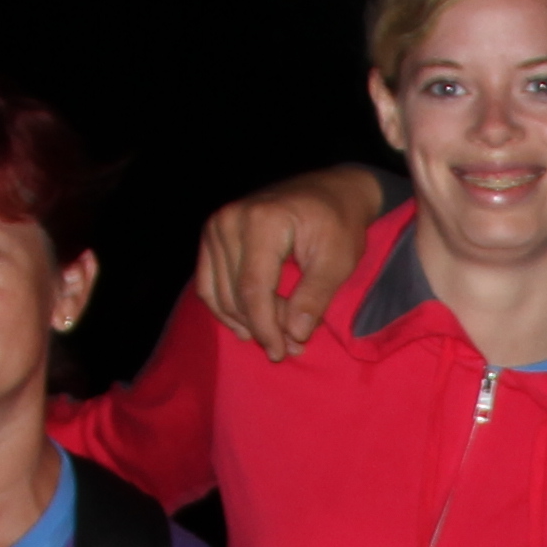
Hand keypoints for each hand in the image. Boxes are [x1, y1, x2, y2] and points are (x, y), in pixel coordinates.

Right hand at [199, 168, 392, 361]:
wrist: (328, 192)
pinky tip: (248, 326)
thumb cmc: (337, 225)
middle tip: (290, 348)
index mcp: (262, 221)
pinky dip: (226, 309)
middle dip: (261, 327)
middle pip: (236, 294)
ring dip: (246, 323)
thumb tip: (294, 334)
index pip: (254, 288)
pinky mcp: (211, 235)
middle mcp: (230, 220)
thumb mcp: (338, 260)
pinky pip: (207, 285)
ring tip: (276, 337)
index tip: (282, 353)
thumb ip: (315, 297)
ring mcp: (216, 226)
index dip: (266, 327)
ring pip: (219, 294)